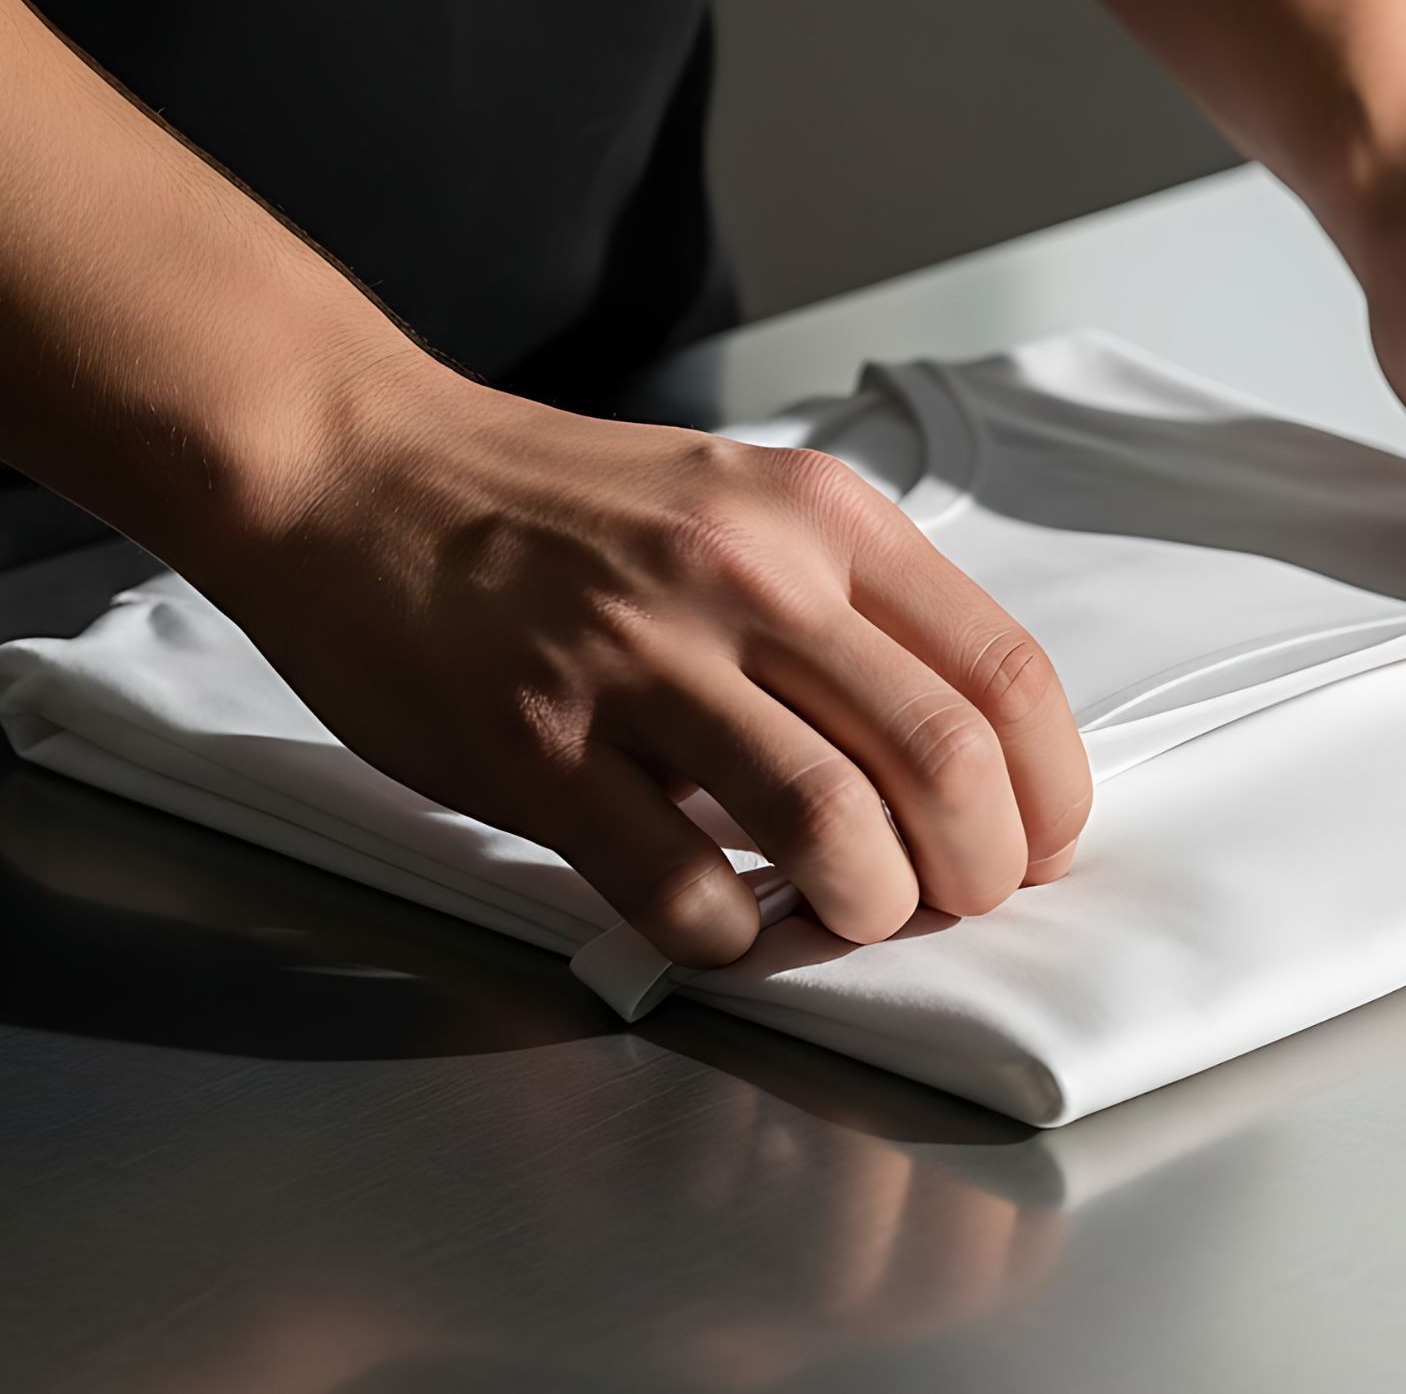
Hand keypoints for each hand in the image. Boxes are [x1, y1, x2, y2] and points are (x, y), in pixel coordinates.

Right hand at [198, 368, 1093, 966]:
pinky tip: (722, 918)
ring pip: (832, 826)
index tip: (1036, 844)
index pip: (1002, 673)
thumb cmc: (555, 507)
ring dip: (865, 907)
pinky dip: (730, 934)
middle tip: (951, 902)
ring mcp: (641, 659)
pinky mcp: (541, 746)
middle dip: (978, 870)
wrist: (358, 470)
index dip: (1048, 790)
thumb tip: (954, 759)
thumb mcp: (738, 504)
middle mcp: (749, 576)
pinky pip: (680, 886)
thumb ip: (846, 607)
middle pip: (942, 761)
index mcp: (821, 519)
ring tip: (845, 912)